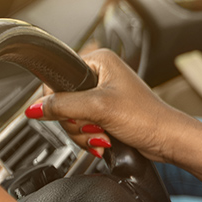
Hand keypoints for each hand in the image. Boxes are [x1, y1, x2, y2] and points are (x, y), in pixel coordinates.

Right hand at [26, 49, 195, 163]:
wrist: (167, 140)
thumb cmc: (146, 117)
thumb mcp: (98, 108)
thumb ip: (62, 106)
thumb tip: (34, 109)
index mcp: (99, 61)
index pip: (57, 78)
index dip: (58, 100)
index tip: (73, 113)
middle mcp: (100, 76)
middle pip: (62, 103)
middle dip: (77, 122)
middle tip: (95, 125)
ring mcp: (102, 97)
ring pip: (71, 119)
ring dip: (84, 133)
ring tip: (104, 133)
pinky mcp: (105, 115)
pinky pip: (83, 128)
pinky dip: (90, 138)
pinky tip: (105, 140)